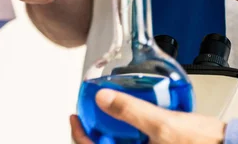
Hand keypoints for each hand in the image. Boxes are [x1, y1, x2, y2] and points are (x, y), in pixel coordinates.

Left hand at [70, 90, 225, 143]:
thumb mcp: (162, 124)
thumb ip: (130, 110)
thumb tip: (102, 98)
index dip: (78, 133)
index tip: (74, 116)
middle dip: (94, 130)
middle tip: (89, 112)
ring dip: (111, 130)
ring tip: (109, 111)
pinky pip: (134, 143)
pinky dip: (128, 133)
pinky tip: (133, 118)